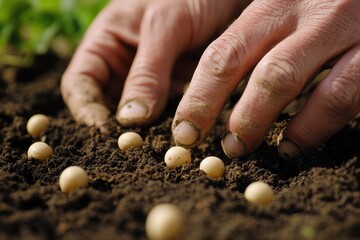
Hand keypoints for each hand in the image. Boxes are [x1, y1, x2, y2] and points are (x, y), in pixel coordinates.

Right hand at [61, 0, 249, 132]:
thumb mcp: (166, 23)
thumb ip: (148, 70)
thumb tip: (129, 120)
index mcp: (106, 44)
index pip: (80, 85)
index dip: (87, 111)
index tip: (106, 133)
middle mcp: (125, 68)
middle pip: (108, 108)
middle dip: (118, 131)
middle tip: (135, 150)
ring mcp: (153, 83)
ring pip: (140, 118)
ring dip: (148, 134)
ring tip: (159, 148)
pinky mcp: (177, 92)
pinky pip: (169, 116)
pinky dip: (173, 128)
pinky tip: (183, 137)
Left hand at [172, 0, 359, 158]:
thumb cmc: (318, 0)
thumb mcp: (283, 4)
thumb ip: (257, 37)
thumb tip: (219, 90)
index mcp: (274, 0)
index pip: (225, 55)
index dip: (201, 99)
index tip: (186, 132)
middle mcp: (309, 12)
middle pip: (260, 74)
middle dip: (236, 118)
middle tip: (225, 147)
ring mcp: (346, 29)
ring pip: (297, 84)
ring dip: (268, 124)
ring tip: (250, 148)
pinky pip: (342, 95)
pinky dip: (314, 127)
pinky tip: (296, 144)